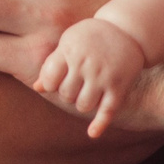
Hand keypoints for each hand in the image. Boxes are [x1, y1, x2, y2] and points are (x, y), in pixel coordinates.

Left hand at [32, 15, 148, 138]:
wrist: (127, 30)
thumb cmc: (90, 37)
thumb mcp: (69, 42)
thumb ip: (53, 64)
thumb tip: (36, 88)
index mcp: (70, 51)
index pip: (49, 80)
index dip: (49, 84)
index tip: (55, 81)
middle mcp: (87, 64)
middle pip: (66, 95)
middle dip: (67, 93)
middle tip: (76, 83)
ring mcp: (104, 77)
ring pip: (83, 106)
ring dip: (82, 103)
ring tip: (87, 92)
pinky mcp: (119, 87)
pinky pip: (108, 111)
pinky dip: (100, 124)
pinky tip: (92, 133)